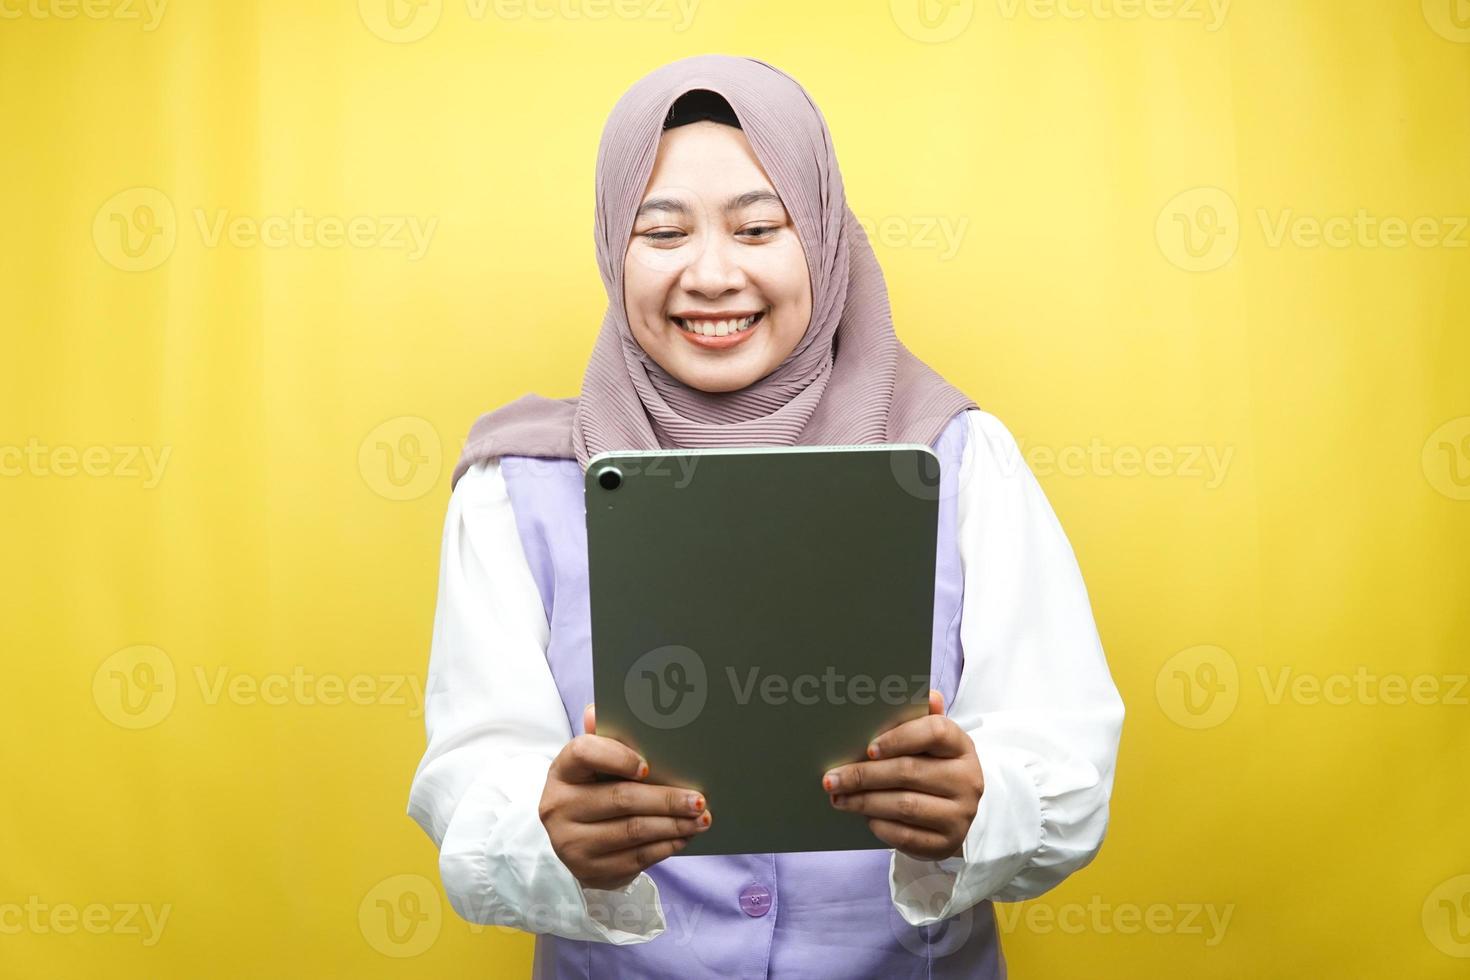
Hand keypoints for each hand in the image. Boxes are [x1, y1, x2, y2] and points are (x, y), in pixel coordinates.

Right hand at [539, 702, 712, 891]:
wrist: (575, 841)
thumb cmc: (593, 791)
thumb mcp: (594, 765)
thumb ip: (604, 738)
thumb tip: (598, 709)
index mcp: (562, 770)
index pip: (584, 753)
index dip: (617, 757)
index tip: (648, 765)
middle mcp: (558, 807)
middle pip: (620, 798)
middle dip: (666, 799)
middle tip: (699, 798)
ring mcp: (571, 843)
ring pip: (633, 831)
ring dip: (674, 825)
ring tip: (702, 819)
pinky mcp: (589, 870)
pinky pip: (636, 857)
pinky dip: (666, 846)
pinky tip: (684, 837)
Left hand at [821, 689, 983, 861]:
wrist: (952, 814)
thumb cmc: (932, 768)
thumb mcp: (929, 743)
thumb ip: (921, 718)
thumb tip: (928, 694)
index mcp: (962, 746)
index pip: (935, 732)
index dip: (899, 738)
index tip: (867, 749)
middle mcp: (968, 780)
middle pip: (910, 772)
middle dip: (864, 775)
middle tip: (831, 778)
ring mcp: (961, 814)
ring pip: (904, 806)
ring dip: (864, 802)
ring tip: (838, 797)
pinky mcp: (948, 843)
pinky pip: (906, 835)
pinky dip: (879, 826)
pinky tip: (862, 817)